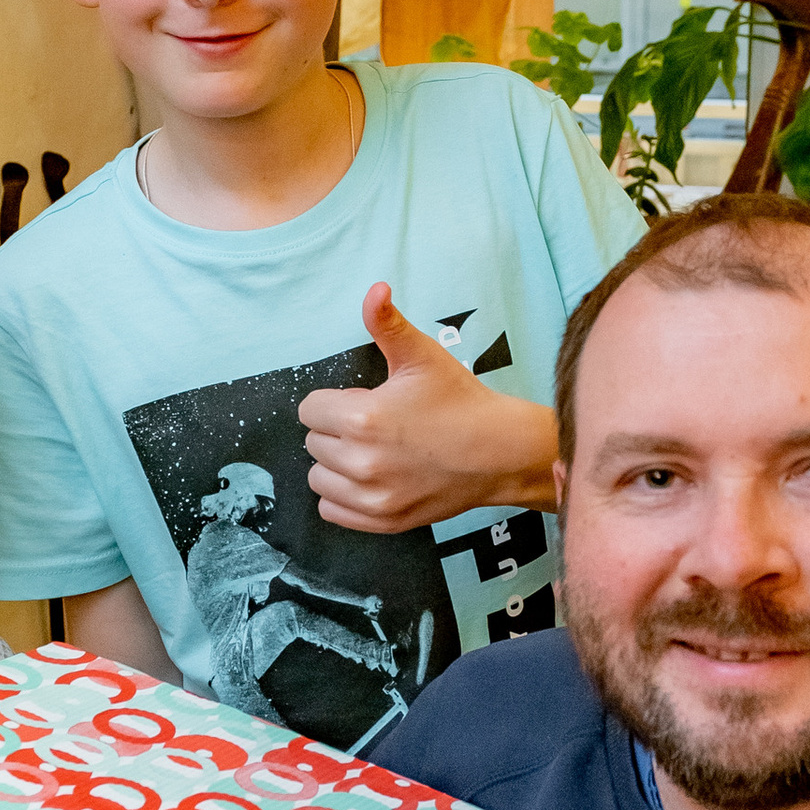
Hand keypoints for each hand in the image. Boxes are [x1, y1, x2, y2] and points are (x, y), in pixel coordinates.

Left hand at [299, 285, 556, 532]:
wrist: (500, 452)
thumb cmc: (459, 400)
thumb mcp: (422, 356)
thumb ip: (387, 324)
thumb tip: (374, 288)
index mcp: (362, 419)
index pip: (309, 410)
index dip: (335, 401)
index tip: (366, 402)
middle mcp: (361, 463)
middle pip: (314, 443)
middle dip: (338, 431)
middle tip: (378, 426)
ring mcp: (373, 497)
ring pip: (319, 478)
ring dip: (337, 464)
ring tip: (375, 452)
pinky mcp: (384, 521)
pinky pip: (332, 510)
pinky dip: (344, 496)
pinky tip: (372, 478)